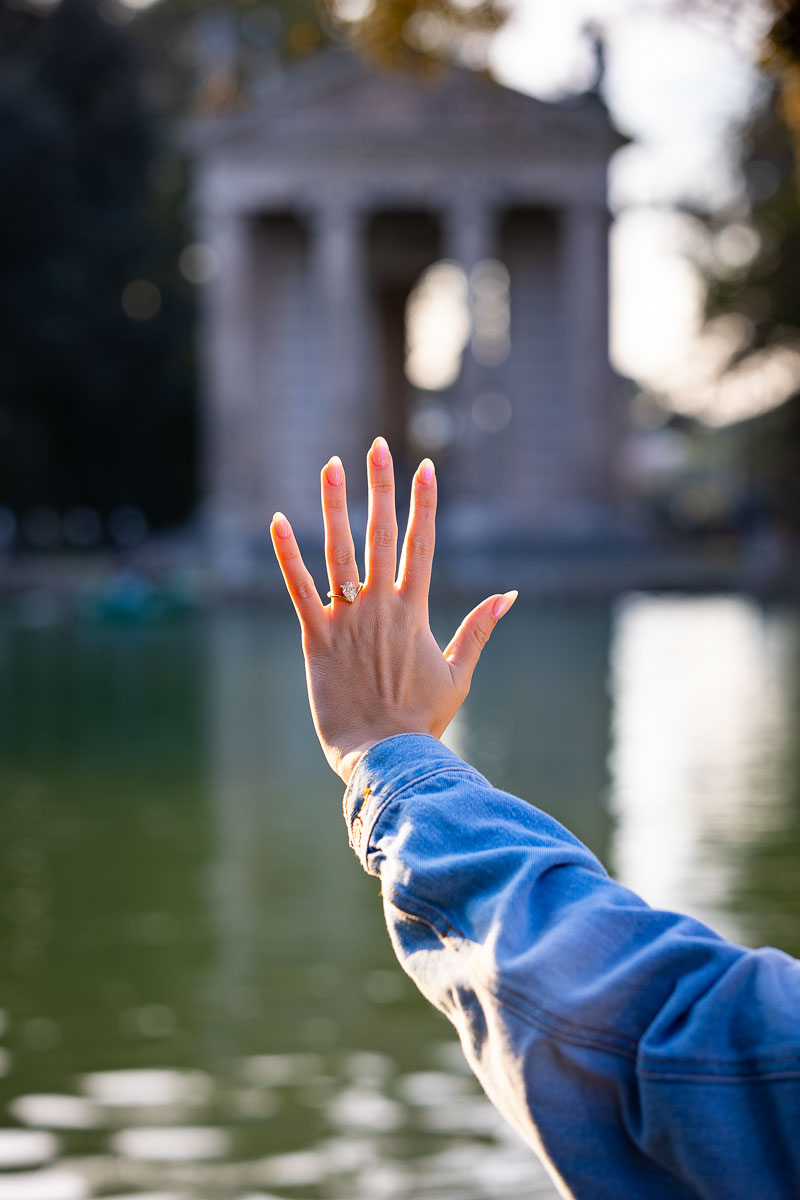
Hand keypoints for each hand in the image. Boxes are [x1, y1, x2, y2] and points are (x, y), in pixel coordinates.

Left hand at [270, 436, 517, 783]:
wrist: (387, 757)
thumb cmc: (423, 720)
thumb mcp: (460, 673)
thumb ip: (479, 629)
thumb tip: (509, 595)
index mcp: (416, 611)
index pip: (422, 544)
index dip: (423, 504)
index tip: (425, 468)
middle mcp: (382, 605)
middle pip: (382, 534)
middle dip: (381, 487)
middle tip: (377, 447)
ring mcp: (348, 618)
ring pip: (339, 551)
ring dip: (335, 505)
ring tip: (331, 466)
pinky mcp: (316, 637)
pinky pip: (299, 588)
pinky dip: (288, 554)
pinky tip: (278, 520)